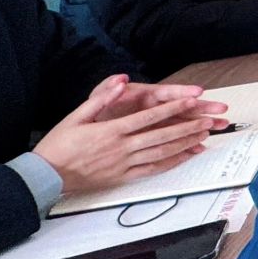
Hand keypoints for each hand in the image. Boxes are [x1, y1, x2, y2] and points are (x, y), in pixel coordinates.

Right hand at [36, 76, 225, 195]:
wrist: (47, 174)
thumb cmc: (60, 144)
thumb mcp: (76, 116)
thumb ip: (101, 98)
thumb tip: (121, 82)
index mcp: (112, 130)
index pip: (149, 116)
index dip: (173, 108)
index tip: (192, 101)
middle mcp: (122, 147)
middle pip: (162, 135)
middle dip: (188, 126)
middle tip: (209, 120)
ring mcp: (124, 163)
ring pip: (162, 153)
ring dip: (185, 144)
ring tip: (203, 136)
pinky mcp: (124, 176)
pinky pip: (153, 169)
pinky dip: (172, 162)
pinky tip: (186, 156)